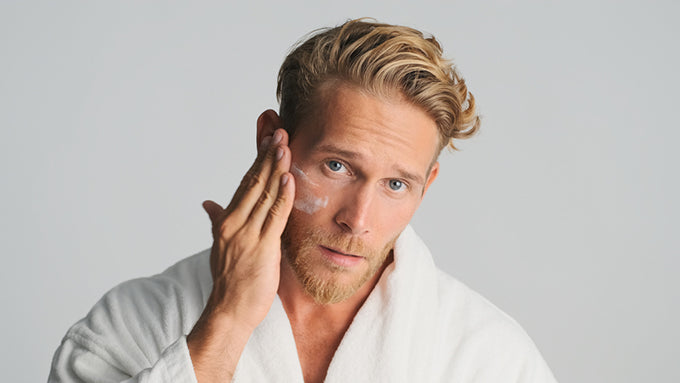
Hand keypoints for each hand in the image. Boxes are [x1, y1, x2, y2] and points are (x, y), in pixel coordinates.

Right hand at [187, 120, 294, 381]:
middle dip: (268, 156)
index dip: (258, 160)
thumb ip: (216, 220)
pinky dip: (282, 196)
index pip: (245, 182)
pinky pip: (274, 217)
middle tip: (281, 132)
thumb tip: (207, 203)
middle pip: (254, 182)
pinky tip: (289, 178)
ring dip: (276, 169)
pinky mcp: (262, 247)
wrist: (229, 310)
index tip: (269, 139)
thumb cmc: (229, 279)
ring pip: (264, 195)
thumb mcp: (220, 245)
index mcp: (226, 220)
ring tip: (286, 146)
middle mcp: (234, 222)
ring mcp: (247, 234)